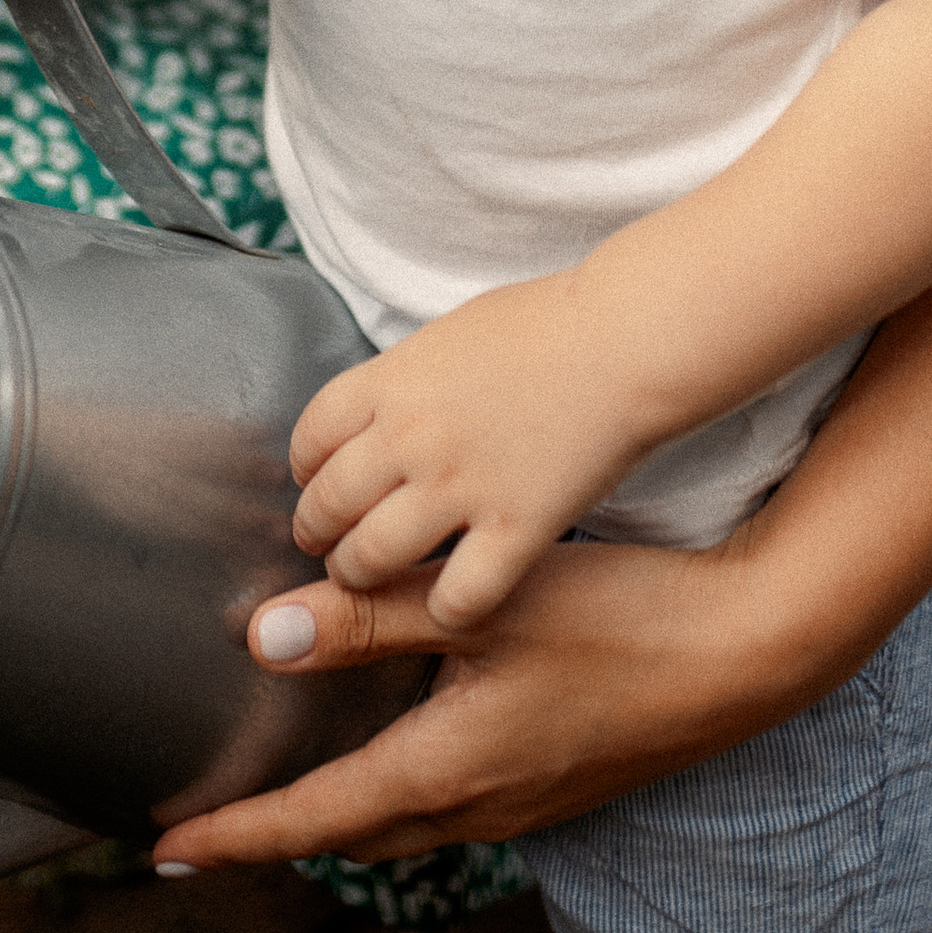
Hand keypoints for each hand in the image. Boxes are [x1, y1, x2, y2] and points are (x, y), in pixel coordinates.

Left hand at [151, 529, 814, 868]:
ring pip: (400, 824)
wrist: (746, 657)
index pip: (313, 819)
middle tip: (206, 829)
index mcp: (447, 770)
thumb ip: (369, 619)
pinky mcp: (553, 782)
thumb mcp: (484, 606)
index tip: (165, 849)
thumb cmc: (621, 621)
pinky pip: (446, 807)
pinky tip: (392, 750)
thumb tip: (261, 636)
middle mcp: (478, 805)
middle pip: (350, 836)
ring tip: (282, 795)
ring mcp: (521, 802)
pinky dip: (393, 793)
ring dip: (335, 817)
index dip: (235, 835)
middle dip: (273, 836)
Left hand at [289, 276, 643, 630]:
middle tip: (328, 545)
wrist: (624, 339)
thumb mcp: (450, 335)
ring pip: (372, 557)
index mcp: (393, 381)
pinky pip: (457, 595)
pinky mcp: (515, 529)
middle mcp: (412, 436)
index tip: (316, 483)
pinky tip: (450, 604)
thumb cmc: (547, 325)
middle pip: (328, 503)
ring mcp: (460, 486)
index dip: (306, 470)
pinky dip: (445, 607)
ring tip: (370, 579)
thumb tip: (376, 409)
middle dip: (318, 533)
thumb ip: (405, 380)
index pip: (310, 437)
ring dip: (361, 575)